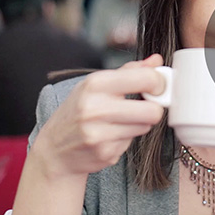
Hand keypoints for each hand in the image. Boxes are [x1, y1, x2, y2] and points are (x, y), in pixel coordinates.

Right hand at [30, 54, 165, 178]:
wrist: (54, 149)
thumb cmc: (79, 110)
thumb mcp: (97, 84)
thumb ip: (130, 71)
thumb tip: (157, 61)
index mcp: (96, 83)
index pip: (147, 79)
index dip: (160, 84)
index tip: (157, 87)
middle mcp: (95, 108)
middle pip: (153, 110)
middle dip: (154, 109)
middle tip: (145, 107)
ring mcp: (99, 133)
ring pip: (145, 126)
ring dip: (140, 124)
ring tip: (122, 121)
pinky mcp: (104, 153)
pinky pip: (132, 142)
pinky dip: (126, 138)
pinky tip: (111, 136)